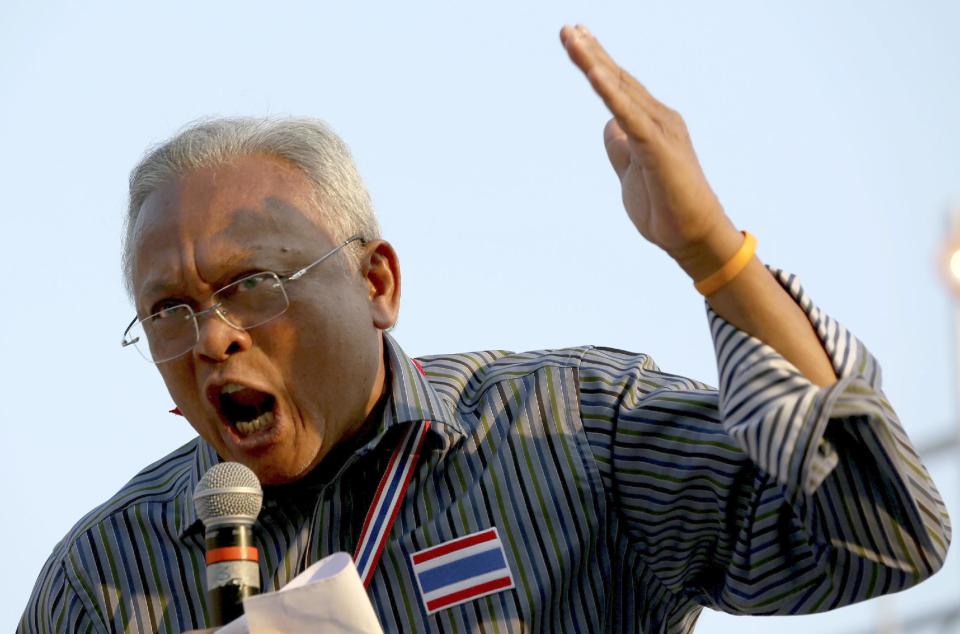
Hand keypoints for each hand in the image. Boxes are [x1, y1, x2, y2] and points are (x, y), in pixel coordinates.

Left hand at [560, 24, 740, 278]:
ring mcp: (660, 131)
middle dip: (591, 53)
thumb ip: (620, 145)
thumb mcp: (630, 170)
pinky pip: (629, 116)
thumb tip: (609, 123)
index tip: (577, 38)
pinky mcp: (658, 149)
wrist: (693, 237)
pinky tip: (594, 74)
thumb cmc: (666, 207)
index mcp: (651, 123)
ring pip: (621, 90)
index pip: (619, 86)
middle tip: (567, 28)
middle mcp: (659, 119)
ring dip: (595, 63)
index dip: (597, 62)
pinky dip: (610, 94)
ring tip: (573, 38)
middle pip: (618, 79)